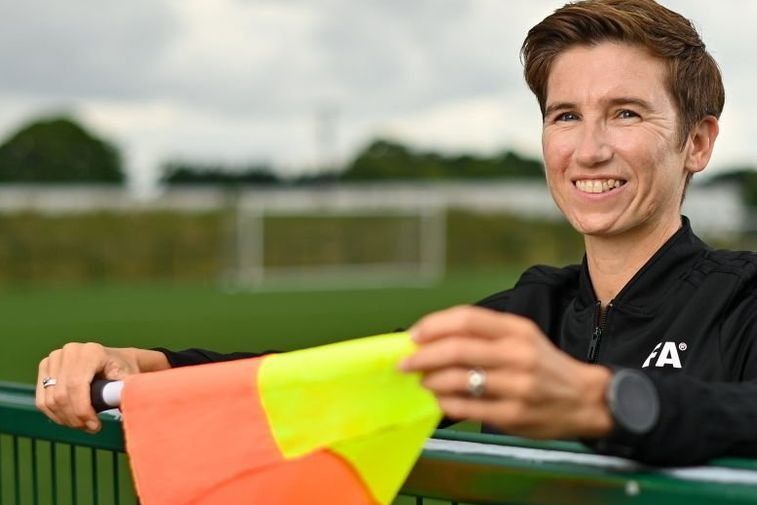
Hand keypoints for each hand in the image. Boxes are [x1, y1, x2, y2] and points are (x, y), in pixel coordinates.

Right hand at [36, 343, 168, 432]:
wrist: (113, 359)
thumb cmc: (123, 369)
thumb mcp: (128, 377)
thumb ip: (124, 390)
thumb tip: (124, 406)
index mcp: (90, 352)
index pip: (76, 385)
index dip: (82, 410)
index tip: (95, 426)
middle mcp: (69, 352)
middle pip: (61, 395)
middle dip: (75, 418)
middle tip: (90, 428)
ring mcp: (54, 358)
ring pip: (50, 400)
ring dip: (65, 419)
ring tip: (82, 425)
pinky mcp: (45, 368)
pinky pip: (42, 400)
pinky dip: (54, 415)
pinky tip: (70, 420)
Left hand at [400, 306, 612, 438]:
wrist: (585, 399)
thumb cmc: (544, 365)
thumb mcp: (521, 336)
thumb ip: (483, 334)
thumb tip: (432, 337)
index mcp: (517, 330)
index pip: (467, 319)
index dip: (434, 326)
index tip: (413, 336)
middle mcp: (518, 355)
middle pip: (458, 349)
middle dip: (423, 356)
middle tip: (405, 363)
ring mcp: (517, 386)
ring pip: (459, 379)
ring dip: (431, 380)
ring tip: (423, 381)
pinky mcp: (514, 414)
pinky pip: (468, 407)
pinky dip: (446, 402)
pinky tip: (440, 399)